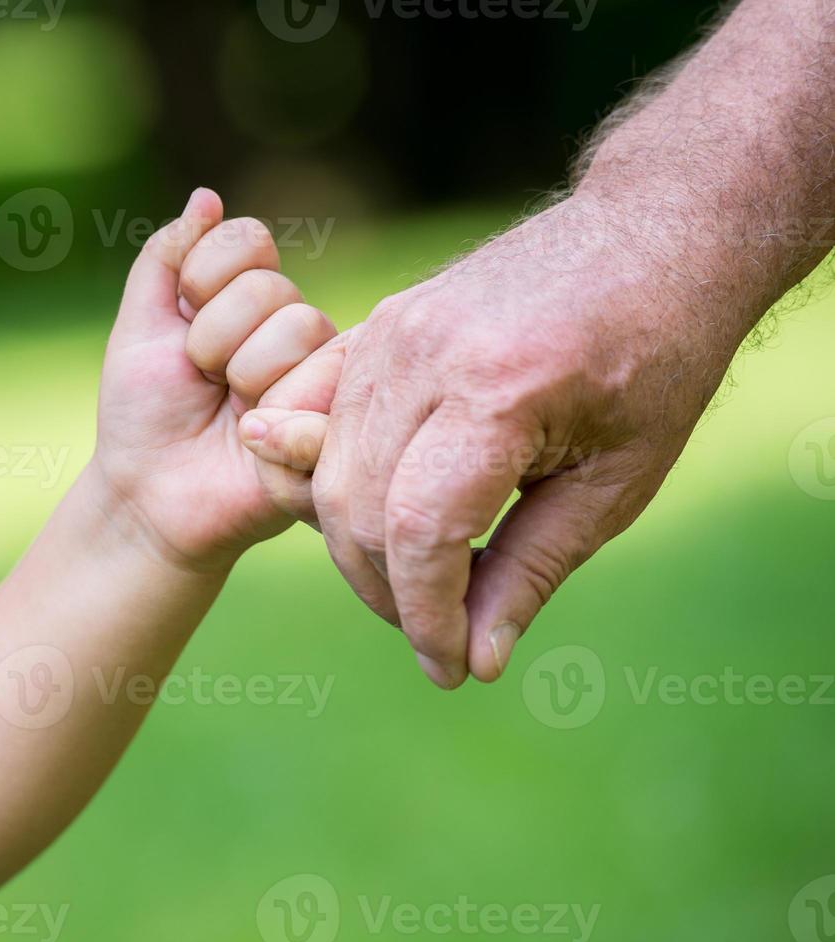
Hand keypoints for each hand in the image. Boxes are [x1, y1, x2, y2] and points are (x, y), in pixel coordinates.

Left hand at [92, 188, 338, 572]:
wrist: (149, 497)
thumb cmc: (143, 416)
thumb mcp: (139, 328)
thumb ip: (165, 258)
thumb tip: (206, 196)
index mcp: (248, 297)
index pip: (248, 239)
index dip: (201, 281)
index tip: (177, 329)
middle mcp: (291, 326)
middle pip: (270, 288)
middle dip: (212, 340)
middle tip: (202, 382)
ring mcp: (320, 371)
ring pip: (299, 329)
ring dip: (243, 378)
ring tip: (233, 414)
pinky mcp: (338, 418)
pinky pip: (324, 382)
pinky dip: (275, 413)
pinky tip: (257, 440)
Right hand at [240, 192, 747, 687]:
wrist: (649, 236)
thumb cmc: (655, 358)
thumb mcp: (617, 482)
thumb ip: (533, 570)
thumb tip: (476, 659)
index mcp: (501, 389)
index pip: (421, 531)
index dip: (427, 615)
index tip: (452, 667)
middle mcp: (426, 353)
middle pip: (357, 508)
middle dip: (390, 593)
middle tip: (442, 634)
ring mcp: (390, 332)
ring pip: (329, 474)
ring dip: (361, 548)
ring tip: (421, 584)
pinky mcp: (377, 327)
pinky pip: (324, 424)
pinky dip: (341, 486)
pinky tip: (380, 521)